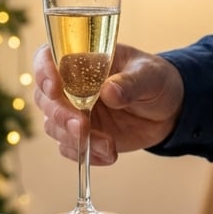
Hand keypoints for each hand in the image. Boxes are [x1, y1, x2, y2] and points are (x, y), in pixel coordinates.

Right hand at [32, 43, 183, 164]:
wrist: (168, 110)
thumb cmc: (155, 79)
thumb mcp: (149, 75)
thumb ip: (130, 82)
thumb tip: (109, 92)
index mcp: (82, 59)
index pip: (47, 58)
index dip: (44, 71)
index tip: (54, 87)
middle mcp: (70, 86)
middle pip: (45, 99)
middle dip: (60, 115)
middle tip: (83, 126)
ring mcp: (74, 112)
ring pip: (54, 127)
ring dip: (76, 139)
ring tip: (108, 145)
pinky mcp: (82, 135)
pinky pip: (70, 148)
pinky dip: (86, 154)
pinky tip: (109, 155)